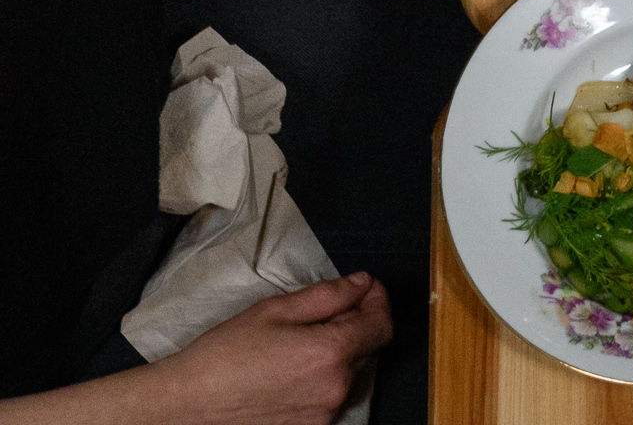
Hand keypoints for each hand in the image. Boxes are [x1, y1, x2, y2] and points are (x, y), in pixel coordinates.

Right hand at [134, 275, 393, 424]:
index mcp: (329, 355)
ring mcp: (322, 417)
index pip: (382, 324)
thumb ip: (329, 295)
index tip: (365, 289)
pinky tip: (293, 371)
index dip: (377, 300)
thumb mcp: (277, 309)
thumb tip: (362, 284)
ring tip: (301, 343)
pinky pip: (330, 398)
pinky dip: (323, 380)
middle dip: (356, 325)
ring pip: (350, 375)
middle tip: (324, 313)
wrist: (187, 405)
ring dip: (340, 354)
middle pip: (369, 349)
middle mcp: (334, 391)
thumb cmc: (226, 354)